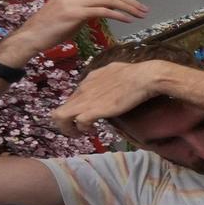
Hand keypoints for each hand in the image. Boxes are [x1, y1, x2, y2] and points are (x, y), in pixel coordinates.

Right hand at [5, 0, 148, 60]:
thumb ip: (83, 14)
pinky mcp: (73, 14)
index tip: (133, 4)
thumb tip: (99, 13)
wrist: (29, 39)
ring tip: (140, 14)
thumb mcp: (68, 20)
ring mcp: (71, 2)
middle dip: (127, 0)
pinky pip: (101, 11)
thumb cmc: (48, 33)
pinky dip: (117, 14)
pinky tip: (127, 20)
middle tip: (143, 9)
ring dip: (126, 6)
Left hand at [50, 61, 170, 136]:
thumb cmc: (136, 73)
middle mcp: (82, 89)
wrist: (143, 78)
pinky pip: (78, 122)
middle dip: (66, 121)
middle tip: (76, 129)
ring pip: (60, 116)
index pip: (73, 97)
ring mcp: (86, 100)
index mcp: (89, 80)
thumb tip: (111, 80)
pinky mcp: (94, 110)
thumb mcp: (115, 70)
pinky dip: (82, 128)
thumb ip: (107, 77)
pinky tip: (91, 130)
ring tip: (78, 133)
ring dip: (67, 127)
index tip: (86, 116)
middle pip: (61, 107)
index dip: (77, 109)